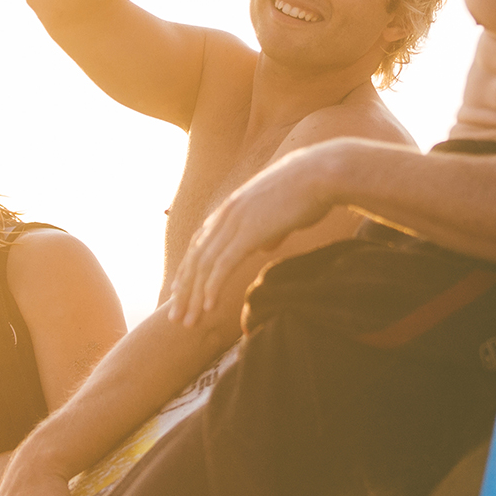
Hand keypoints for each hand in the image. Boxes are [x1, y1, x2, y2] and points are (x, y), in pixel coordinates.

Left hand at [167, 142, 345, 327]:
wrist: (320, 174)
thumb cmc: (307, 191)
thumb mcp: (279, 213)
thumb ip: (267, 230)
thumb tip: (265, 246)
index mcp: (230, 208)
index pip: (199, 244)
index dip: (187, 271)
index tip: (179, 293)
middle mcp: (226, 215)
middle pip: (195, 259)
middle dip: (184, 291)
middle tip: (176, 317)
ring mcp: (235, 222)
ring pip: (204, 266)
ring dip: (193, 297)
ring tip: (188, 322)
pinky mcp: (249, 232)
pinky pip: (223, 265)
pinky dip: (212, 287)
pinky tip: (208, 307)